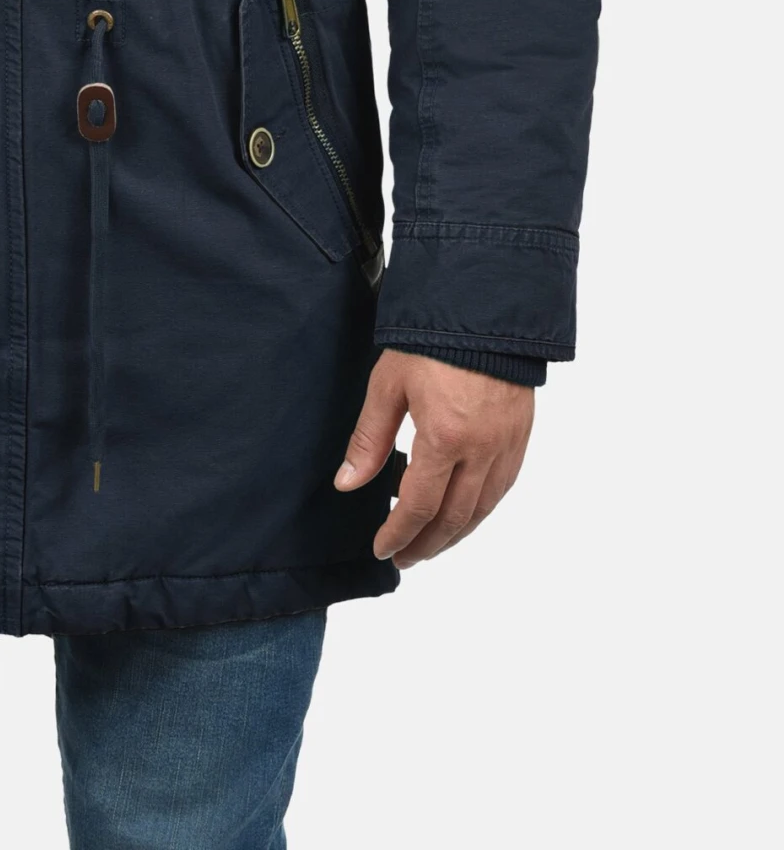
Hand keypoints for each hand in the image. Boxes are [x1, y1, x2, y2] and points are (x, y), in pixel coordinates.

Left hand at [334, 349, 534, 568]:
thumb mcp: (388, 384)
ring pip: (481, 511)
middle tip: (403, 558)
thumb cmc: (431, 341)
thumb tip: (348, 484)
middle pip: (453, 519)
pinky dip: (480, 511)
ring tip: (428, 544)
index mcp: (445, 438)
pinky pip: (502, 489)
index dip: (398, 534)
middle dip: (425, 545)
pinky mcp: (520, 437)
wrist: (484, 309)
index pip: (419, 506)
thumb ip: (369, 439)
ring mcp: (505, 446)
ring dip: (453, 535)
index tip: (382, 550)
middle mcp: (481, 450)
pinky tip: (463, 514)